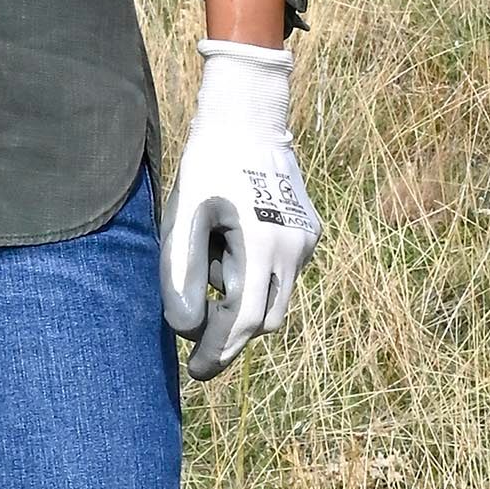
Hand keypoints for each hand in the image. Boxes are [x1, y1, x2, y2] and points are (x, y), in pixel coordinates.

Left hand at [160, 39, 318, 382]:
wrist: (248, 115)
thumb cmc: (207, 165)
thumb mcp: (183, 217)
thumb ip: (180, 275)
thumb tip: (184, 330)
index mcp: (263, 247)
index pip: (245, 322)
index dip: (219, 351)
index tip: (195, 372)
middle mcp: (295, 249)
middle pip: (266, 318)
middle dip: (231, 332)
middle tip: (195, 337)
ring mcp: (306, 240)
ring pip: (275, 295)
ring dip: (241, 296)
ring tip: (211, 253)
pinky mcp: (309, 230)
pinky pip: (281, 270)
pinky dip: (253, 272)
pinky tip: (230, 239)